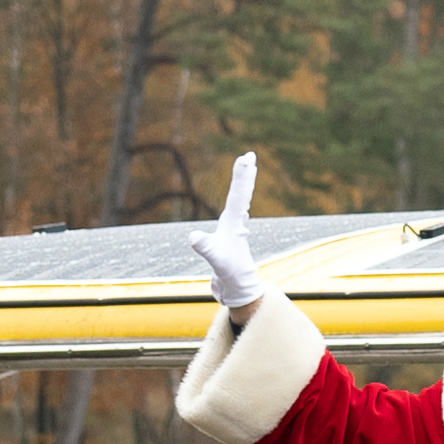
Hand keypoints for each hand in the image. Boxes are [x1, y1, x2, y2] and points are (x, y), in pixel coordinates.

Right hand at [193, 152, 263, 314]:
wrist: (238, 287)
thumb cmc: (229, 273)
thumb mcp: (216, 259)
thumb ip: (206, 247)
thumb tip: (194, 237)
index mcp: (234, 222)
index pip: (238, 194)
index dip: (241, 176)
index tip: (246, 158)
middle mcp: (237, 222)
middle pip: (242, 193)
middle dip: (245, 174)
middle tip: (250, 155)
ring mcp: (236, 228)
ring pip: (242, 200)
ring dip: (244, 184)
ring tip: (248, 169)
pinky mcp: (232, 236)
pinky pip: (237, 212)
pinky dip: (238, 201)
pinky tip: (240, 201)